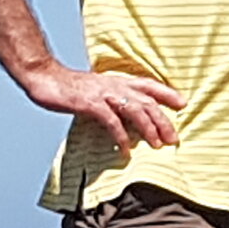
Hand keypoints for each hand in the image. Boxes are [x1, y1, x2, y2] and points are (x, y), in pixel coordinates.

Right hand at [22, 64, 184, 153]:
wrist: (45, 77)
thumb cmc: (71, 87)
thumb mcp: (98, 89)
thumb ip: (113, 98)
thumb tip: (127, 116)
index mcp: (118, 81)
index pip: (149, 85)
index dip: (167, 93)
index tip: (183, 103)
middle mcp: (115, 85)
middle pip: (147, 102)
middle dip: (163, 120)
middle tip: (175, 138)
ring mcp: (103, 94)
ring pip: (135, 110)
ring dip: (148, 129)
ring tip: (158, 144)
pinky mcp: (90, 104)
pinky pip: (111, 122)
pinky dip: (121, 136)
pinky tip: (126, 150)